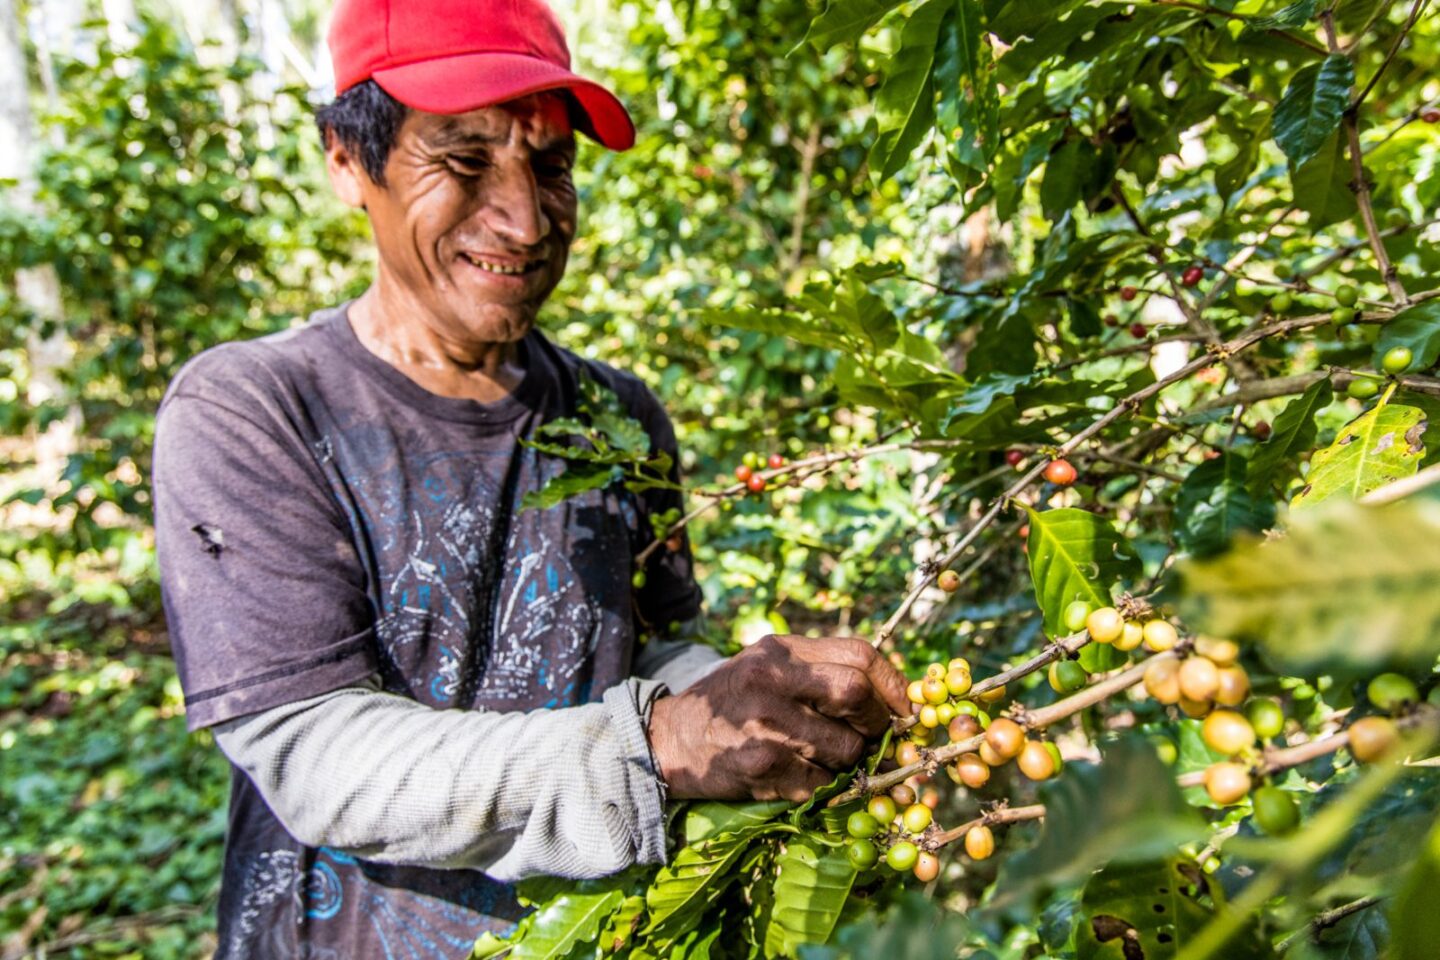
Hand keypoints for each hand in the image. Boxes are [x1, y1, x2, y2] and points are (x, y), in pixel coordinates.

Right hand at [645, 634, 909, 802]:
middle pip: (856, 693)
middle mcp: (772, 681)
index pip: (859, 654)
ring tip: (827, 754)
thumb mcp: (767, 664)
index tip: (903, 707)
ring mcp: (766, 726)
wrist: (668, 739)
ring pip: (845, 747)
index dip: (892, 684)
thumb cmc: (730, 700)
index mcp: (780, 650)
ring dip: (849, 759)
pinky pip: (820, 782)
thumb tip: (889, 693)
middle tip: (872, 735)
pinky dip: (822, 784)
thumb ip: (820, 668)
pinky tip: (799, 774)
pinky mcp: (761, 768)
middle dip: (877, 721)